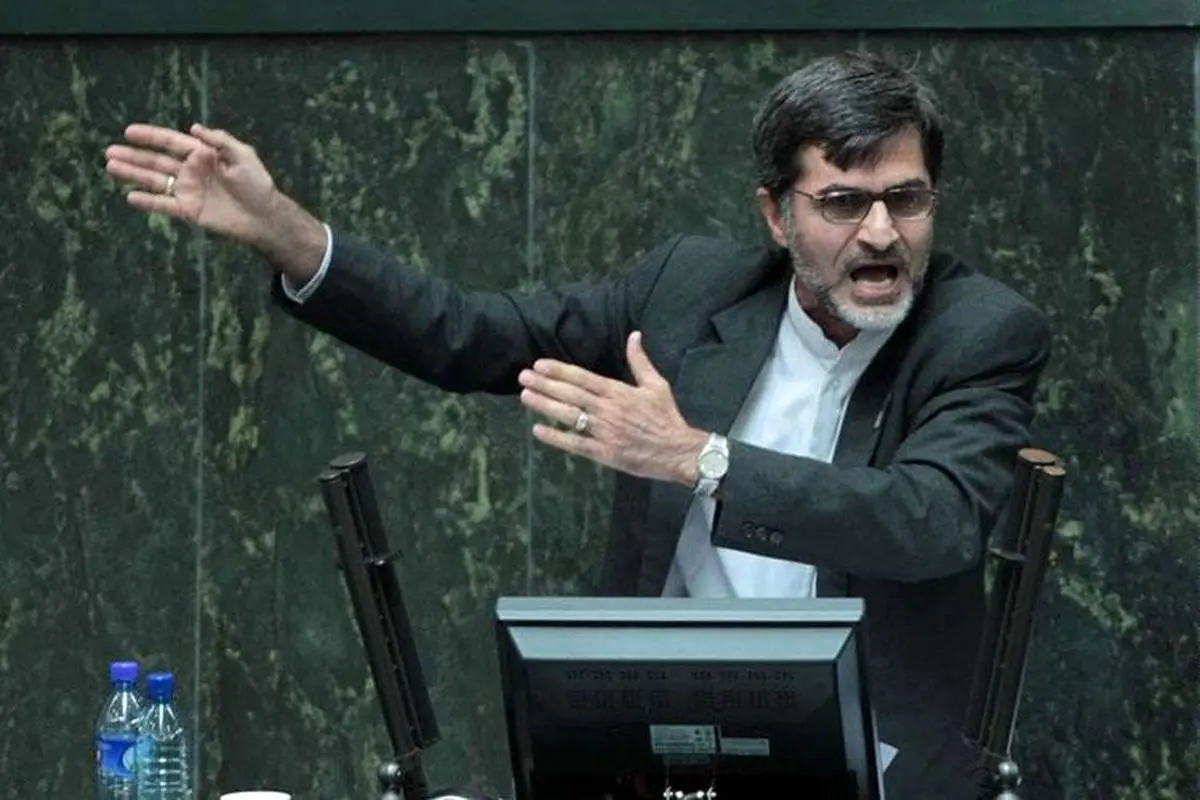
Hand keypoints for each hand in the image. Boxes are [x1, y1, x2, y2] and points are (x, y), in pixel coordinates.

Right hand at [105, 124, 276, 240]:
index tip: (128, 132)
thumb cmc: (257, 184)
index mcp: (201, 154)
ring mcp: (187, 190)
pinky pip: (163, 204)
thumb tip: (194, 127)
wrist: (264, 216)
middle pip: (156, 161)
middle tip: (109, 152)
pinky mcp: (188, 210)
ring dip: (133, 174)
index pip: (170, 142)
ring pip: (154, 180)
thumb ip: (220, 140)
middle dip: (133, 156)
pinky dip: (148, 201)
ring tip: (110, 167)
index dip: (150, 136)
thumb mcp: (243, 155)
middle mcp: (190, 171)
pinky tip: (130, 197)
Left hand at [518, 332, 708, 485]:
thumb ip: (640, 361)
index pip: (583, 378)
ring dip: (545, 405)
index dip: (560, 371)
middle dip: (545, 384)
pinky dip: (556, 437)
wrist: (677, 450)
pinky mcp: (603, 452)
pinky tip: (539, 430)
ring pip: (569, 416)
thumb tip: (634, 335)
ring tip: (525, 396)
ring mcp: (604, 432)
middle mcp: (608, 410)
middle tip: (523, 377)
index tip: (539, 365)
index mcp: (619, 392)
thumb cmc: (666, 417)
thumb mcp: (657, 385)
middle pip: (571, 394)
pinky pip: (576, 444)